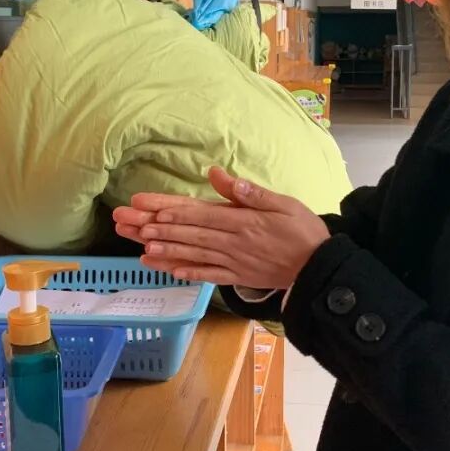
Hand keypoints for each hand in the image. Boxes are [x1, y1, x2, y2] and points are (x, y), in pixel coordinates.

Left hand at [113, 168, 329, 286]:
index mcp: (241, 221)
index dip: (170, 209)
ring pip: (193, 255)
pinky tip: (169, 270)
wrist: (321, 268)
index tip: (145, 206)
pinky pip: (209, 275)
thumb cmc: (304, 231)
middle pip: (188, 234)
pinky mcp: (238, 276)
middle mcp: (232, 243)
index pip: (198, 213)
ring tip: (140, 248)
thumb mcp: (283, 203)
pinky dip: (188, 272)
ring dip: (165, 251)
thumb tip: (218, 174)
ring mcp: (233, 262)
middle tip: (129, 224)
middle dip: (156, 228)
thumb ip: (249, 192)